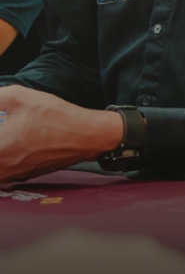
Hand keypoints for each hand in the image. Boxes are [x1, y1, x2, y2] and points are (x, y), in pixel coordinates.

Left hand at [0, 86, 121, 181]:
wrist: (87, 136)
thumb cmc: (56, 118)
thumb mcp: (19, 98)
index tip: (0, 123)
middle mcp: (2, 168)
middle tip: (4, 127)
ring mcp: (13, 175)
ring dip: (0, 154)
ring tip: (7, 138)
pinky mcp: (25, 176)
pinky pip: (3, 173)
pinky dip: (3, 162)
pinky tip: (11, 147)